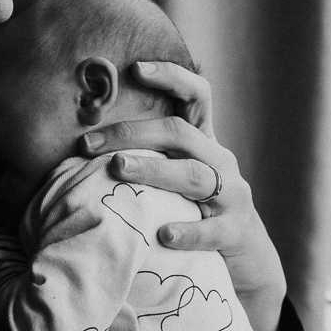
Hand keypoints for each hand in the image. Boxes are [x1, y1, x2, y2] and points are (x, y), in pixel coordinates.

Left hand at [79, 61, 287, 330]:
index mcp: (204, 143)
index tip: (135, 67)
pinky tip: (162, 234)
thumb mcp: (178, 178)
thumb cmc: (195, 214)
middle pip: (180, 133)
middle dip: (132, 133)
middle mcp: (221, 161)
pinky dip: (188, 231)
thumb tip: (83, 144)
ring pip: (194, 174)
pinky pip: (212, 230)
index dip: (171, 76)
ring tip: (117, 170)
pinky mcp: (236, 232)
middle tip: (88, 144)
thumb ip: (148, 158)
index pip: (196, 95)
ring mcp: (232, 196)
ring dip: (153, 170)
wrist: (247, 263)